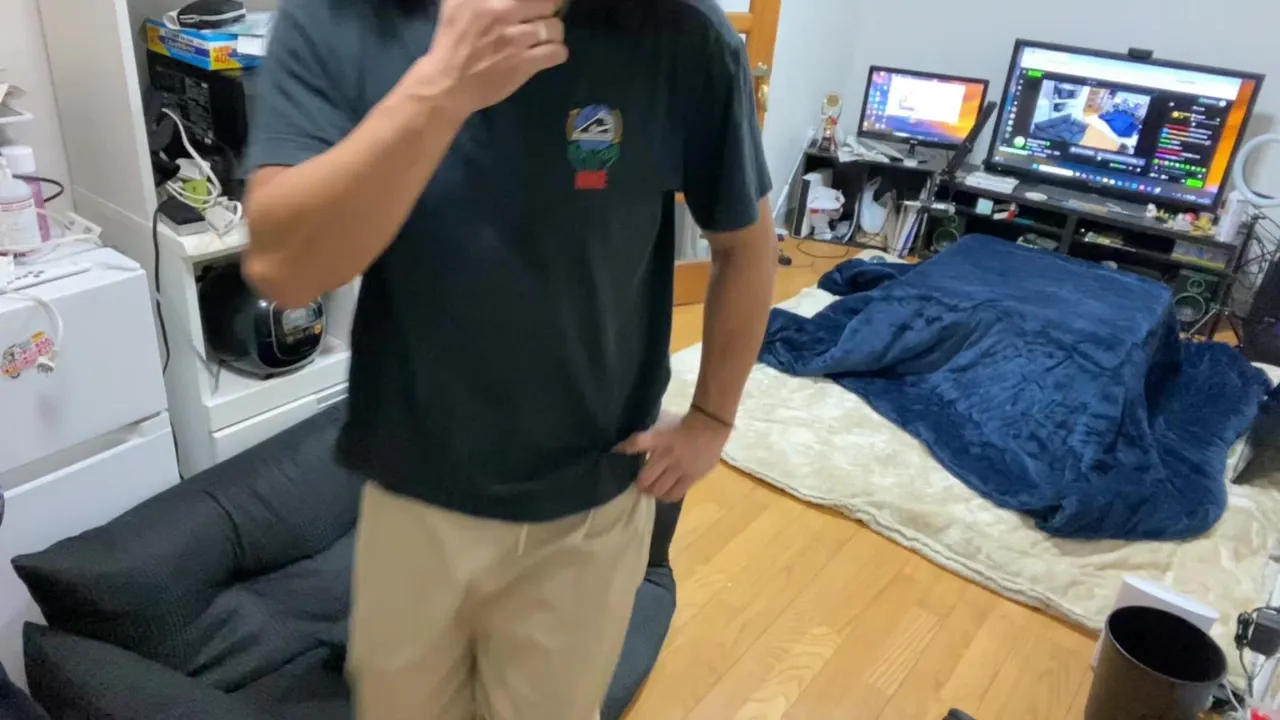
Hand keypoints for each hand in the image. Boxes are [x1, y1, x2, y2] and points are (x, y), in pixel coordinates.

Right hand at [402, 0, 568, 116]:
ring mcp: (514, 39)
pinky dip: (556, 52)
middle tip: (539, 18)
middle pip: (548, 3)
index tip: (533, 6)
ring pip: (555, 27)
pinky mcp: (523, 63)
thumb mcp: (457, 3)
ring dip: (552, 33)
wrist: (447, 83)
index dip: (538, 1)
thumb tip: (503, 0)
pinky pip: (557, 52)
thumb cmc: (452, 40)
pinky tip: (545, 54)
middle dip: (547, 10)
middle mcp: (502, 12)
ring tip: (542, 38)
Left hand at [615, 410, 731, 501]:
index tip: (614, 455)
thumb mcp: (661, 428)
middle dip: (639, 485)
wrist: (709, 427)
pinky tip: (664, 495)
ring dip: (651, 492)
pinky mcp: (691, 477)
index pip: (637, 443)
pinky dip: (666, 497)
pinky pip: (675, 494)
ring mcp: (680, 468)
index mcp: (659, 439)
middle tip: (639, 485)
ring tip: (651, 491)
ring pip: (659, 489)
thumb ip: (645, 440)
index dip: (623, 450)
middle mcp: (668, 455)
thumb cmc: (681, 427)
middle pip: (646, 478)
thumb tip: (622, 448)